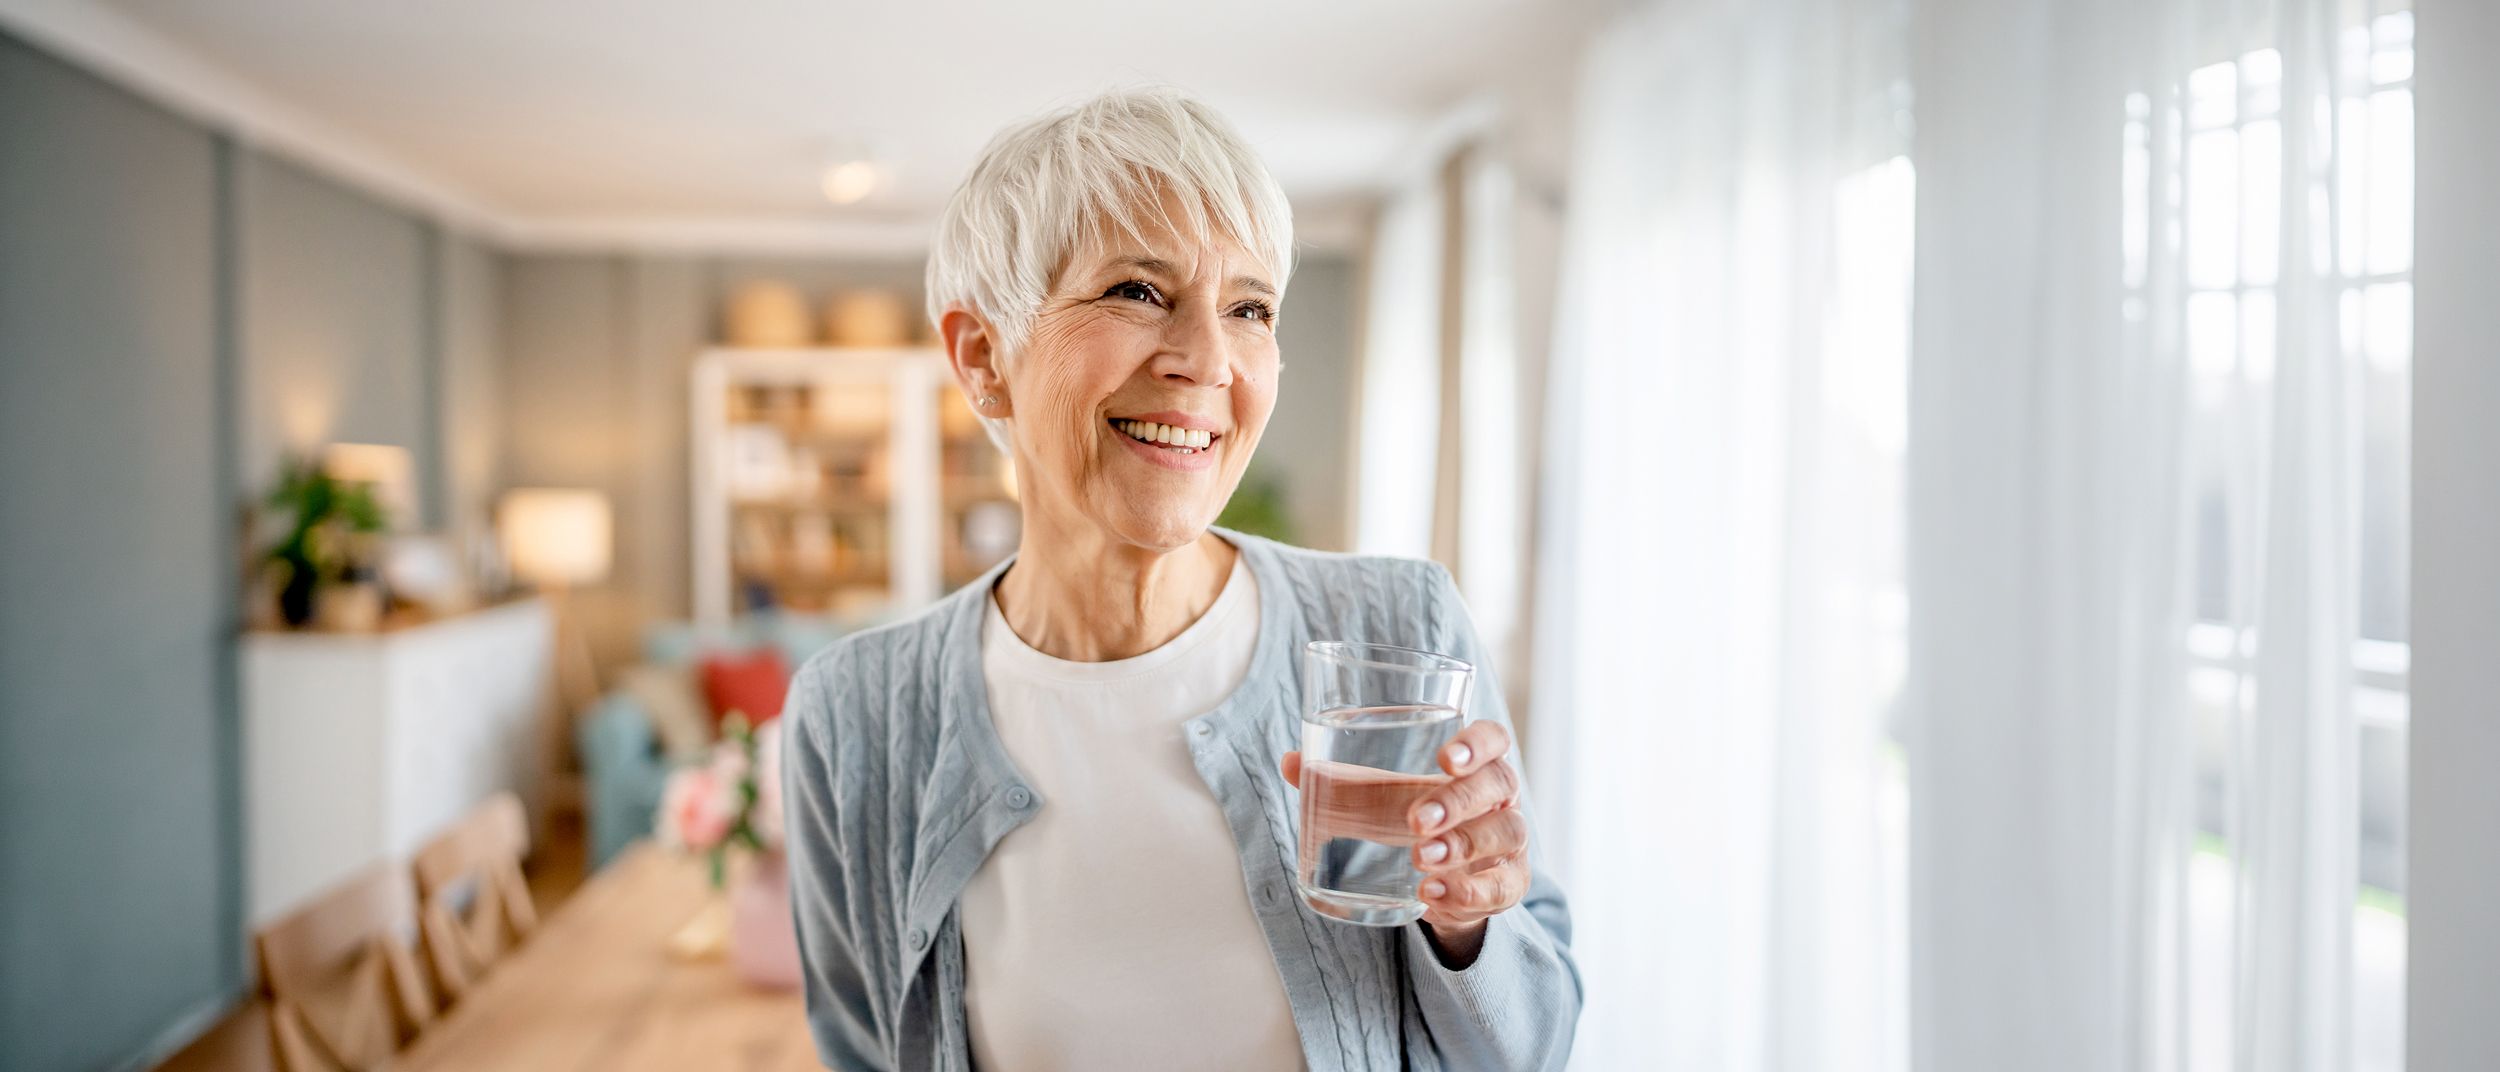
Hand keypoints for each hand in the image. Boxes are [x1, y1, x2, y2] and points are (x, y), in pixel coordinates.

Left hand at [1279, 720, 1527, 957]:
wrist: (1443, 885)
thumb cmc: (1412, 823)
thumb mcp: (1382, 802)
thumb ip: (1342, 783)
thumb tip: (1292, 762)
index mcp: (1474, 765)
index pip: (1494, 739)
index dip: (1477, 743)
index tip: (1444, 759)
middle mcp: (1501, 799)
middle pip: (1499, 784)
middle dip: (1458, 800)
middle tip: (1415, 821)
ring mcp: (1509, 843)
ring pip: (1506, 833)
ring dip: (1463, 846)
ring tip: (1420, 859)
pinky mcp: (1508, 884)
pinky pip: (1501, 886)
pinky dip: (1468, 891)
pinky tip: (1433, 894)